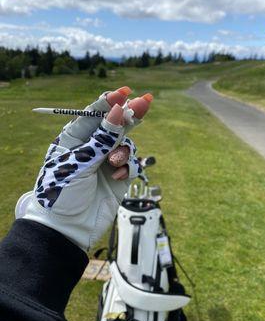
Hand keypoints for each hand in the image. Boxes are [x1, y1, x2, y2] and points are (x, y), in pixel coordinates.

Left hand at [21, 87, 151, 250]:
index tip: (125, 92)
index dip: (109, 102)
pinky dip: (128, 168)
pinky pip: (131, 164)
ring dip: (124, 150)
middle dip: (129, 115)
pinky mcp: (118, 177)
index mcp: (74, 139)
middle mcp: (91, 148)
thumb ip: (102, 139)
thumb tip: (119, 110)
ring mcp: (105, 162)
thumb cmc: (62, 193)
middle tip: (146, 101)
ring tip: (115, 162)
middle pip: (114, 125)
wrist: (67, 229)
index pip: (93, 114)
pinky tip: (117, 177)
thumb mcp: (80, 163)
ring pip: (126, 144)